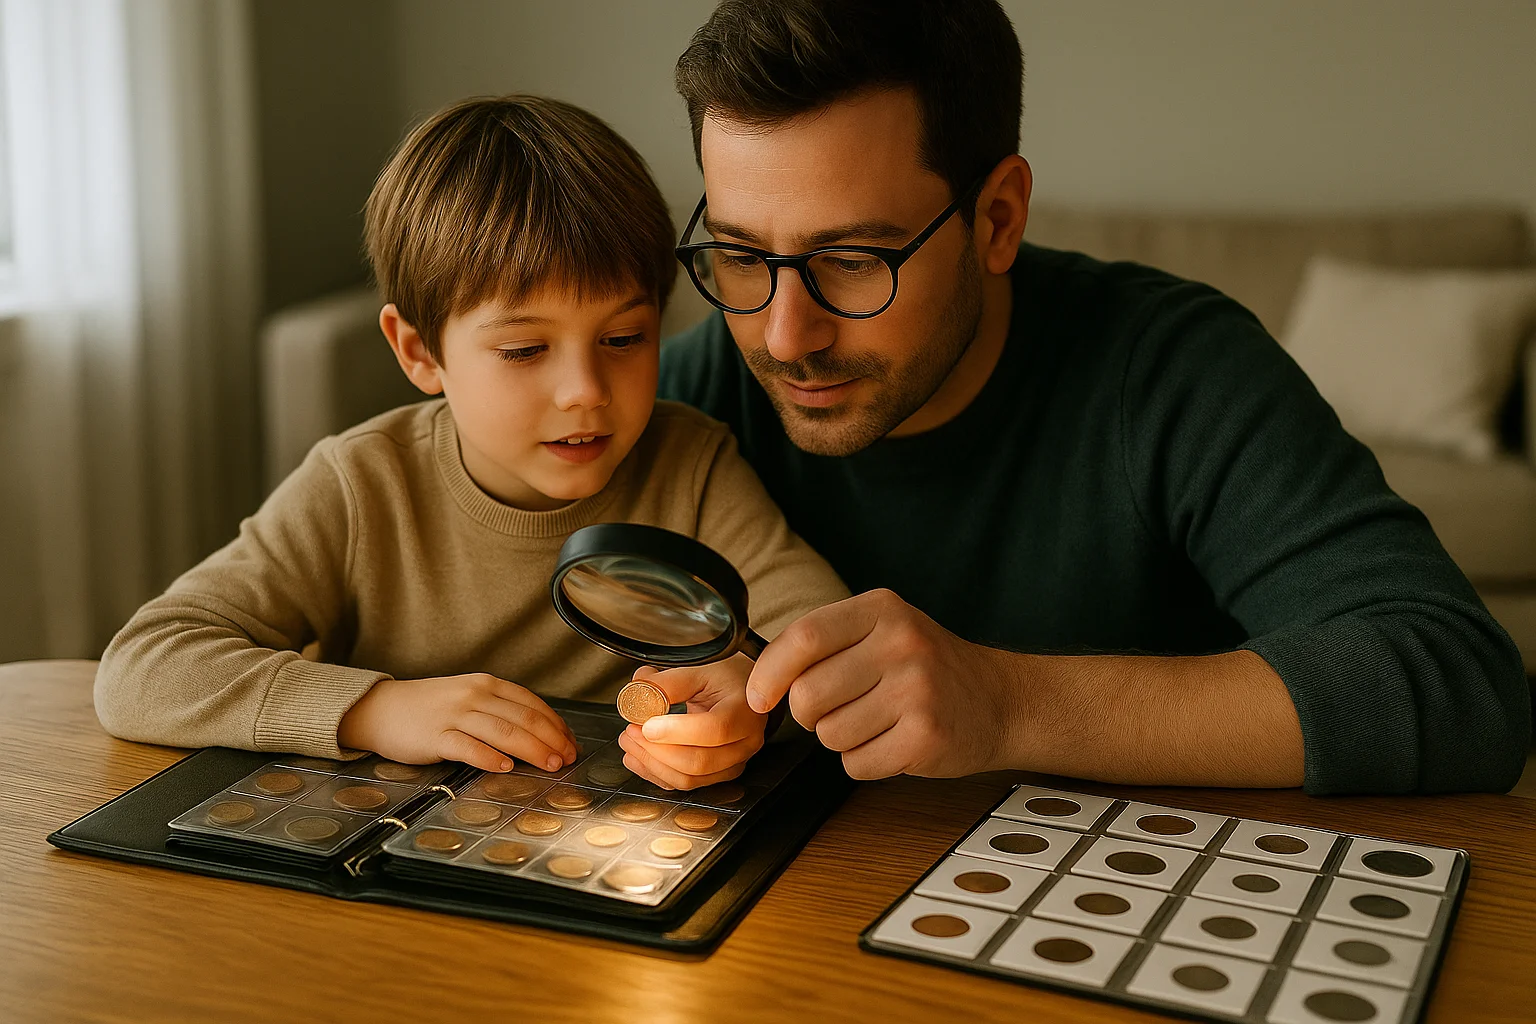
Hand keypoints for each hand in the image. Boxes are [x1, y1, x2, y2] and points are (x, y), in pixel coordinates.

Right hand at [337, 674, 578, 772]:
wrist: (383, 709)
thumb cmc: (431, 708)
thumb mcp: (469, 698)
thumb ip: (500, 711)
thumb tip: (541, 733)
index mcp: (487, 684)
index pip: (531, 704)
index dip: (556, 725)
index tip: (571, 743)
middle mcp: (474, 695)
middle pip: (522, 718)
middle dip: (551, 740)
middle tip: (568, 758)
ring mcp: (454, 714)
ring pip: (502, 731)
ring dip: (531, 750)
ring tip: (550, 764)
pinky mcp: (435, 736)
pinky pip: (467, 747)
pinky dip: (489, 757)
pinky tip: (504, 767)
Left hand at [616, 654, 768, 789]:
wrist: (744, 692)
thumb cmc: (727, 680)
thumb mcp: (701, 670)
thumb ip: (669, 682)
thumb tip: (638, 693)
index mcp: (744, 712)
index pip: (715, 730)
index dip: (677, 731)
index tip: (647, 725)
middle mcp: (744, 743)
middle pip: (698, 761)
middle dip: (656, 750)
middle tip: (631, 731)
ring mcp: (733, 764)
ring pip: (689, 778)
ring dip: (652, 764)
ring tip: (630, 742)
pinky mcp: (718, 775)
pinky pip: (685, 784)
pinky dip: (656, 774)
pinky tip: (638, 758)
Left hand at [745, 589, 1021, 779]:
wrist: (1000, 700)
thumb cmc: (929, 668)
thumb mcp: (884, 630)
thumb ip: (827, 644)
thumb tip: (761, 680)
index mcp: (883, 610)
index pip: (804, 637)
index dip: (770, 672)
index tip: (760, 696)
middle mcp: (901, 644)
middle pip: (809, 694)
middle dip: (810, 714)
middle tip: (840, 709)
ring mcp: (916, 691)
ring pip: (830, 735)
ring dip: (842, 739)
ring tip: (877, 722)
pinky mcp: (926, 737)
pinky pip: (856, 764)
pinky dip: (866, 762)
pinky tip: (893, 742)